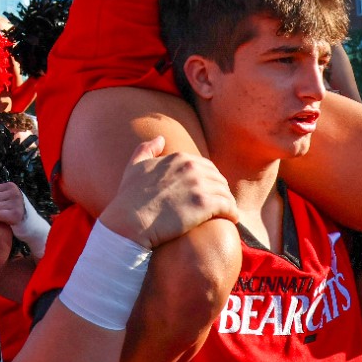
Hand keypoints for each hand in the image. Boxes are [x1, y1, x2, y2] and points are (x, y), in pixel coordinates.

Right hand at [99, 137, 237, 248]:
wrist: (129, 223)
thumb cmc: (129, 198)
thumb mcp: (134, 167)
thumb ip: (146, 149)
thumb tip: (160, 138)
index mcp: (179, 157)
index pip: (206, 166)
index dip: (209, 180)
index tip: (209, 193)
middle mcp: (191, 167)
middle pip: (218, 178)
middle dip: (220, 191)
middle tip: (221, 205)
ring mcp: (199, 185)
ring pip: (225, 192)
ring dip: (228, 203)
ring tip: (227, 213)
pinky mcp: (204, 205)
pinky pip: (229, 206)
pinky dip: (232, 213)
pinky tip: (231, 220)